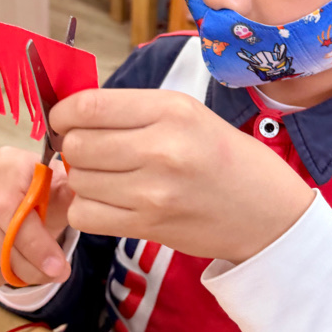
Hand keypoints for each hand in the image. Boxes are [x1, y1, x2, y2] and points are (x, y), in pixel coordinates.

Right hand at [0, 149, 73, 288]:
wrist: (32, 205)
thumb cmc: (49, 197)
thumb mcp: (65, 194)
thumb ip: (70, 196)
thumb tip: (81, 197)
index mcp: (6, 163)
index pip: (6, 208)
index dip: (31, 243)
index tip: (57, 266)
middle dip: (24, 265)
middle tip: (51, 274)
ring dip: (3, 274)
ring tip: (31, 272)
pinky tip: (8, 272)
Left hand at [52, 89, 315, 264]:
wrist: (267, 212)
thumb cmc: (226, 158)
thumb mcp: (189, 114)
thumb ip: (135, 111)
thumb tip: (74, 113)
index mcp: (172, 110)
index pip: (89, 106)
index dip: (64, 113)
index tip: (66, 120)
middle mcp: (162, 148)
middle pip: (77, 145)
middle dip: (72, 146)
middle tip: (90, 150)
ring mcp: (153, 191)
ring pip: (78, 180)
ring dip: (81, 178)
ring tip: (107, 176)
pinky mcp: (148, 226)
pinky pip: (85, 215)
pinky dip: (87, 209)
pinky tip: (108, 202)